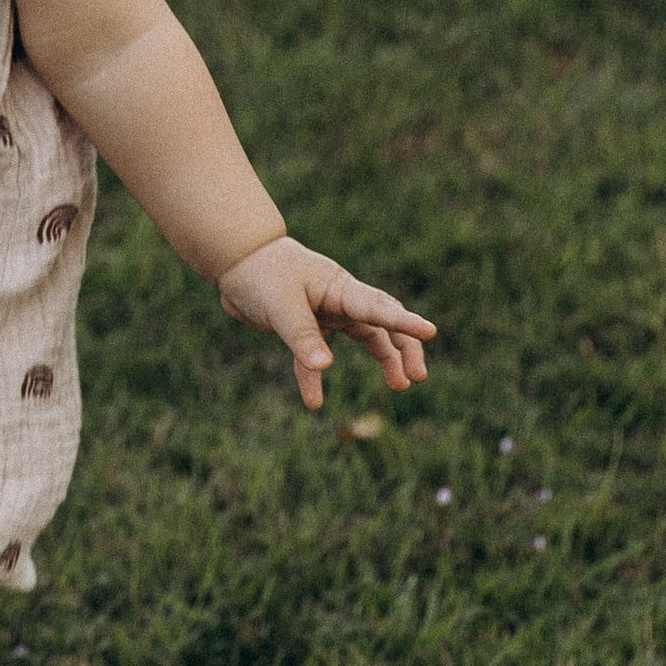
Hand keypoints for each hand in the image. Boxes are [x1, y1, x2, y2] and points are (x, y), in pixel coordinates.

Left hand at [216, 235, 436, 412]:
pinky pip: (315, 356)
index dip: (404, 322)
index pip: (377, 307)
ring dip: (384, 359)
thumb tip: (323, 367)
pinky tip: (314, 403)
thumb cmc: (262, 273)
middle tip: (418, 376)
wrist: (235, 262)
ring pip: (365, 337)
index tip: (430, 332)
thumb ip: (301, 336)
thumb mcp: (281, 305)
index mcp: (339, 288)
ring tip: (400, 385)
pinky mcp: (306, 328)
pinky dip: (314, 378)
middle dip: (405, 346)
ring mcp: (326, 313)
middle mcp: (340, 299)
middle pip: (384, 323)